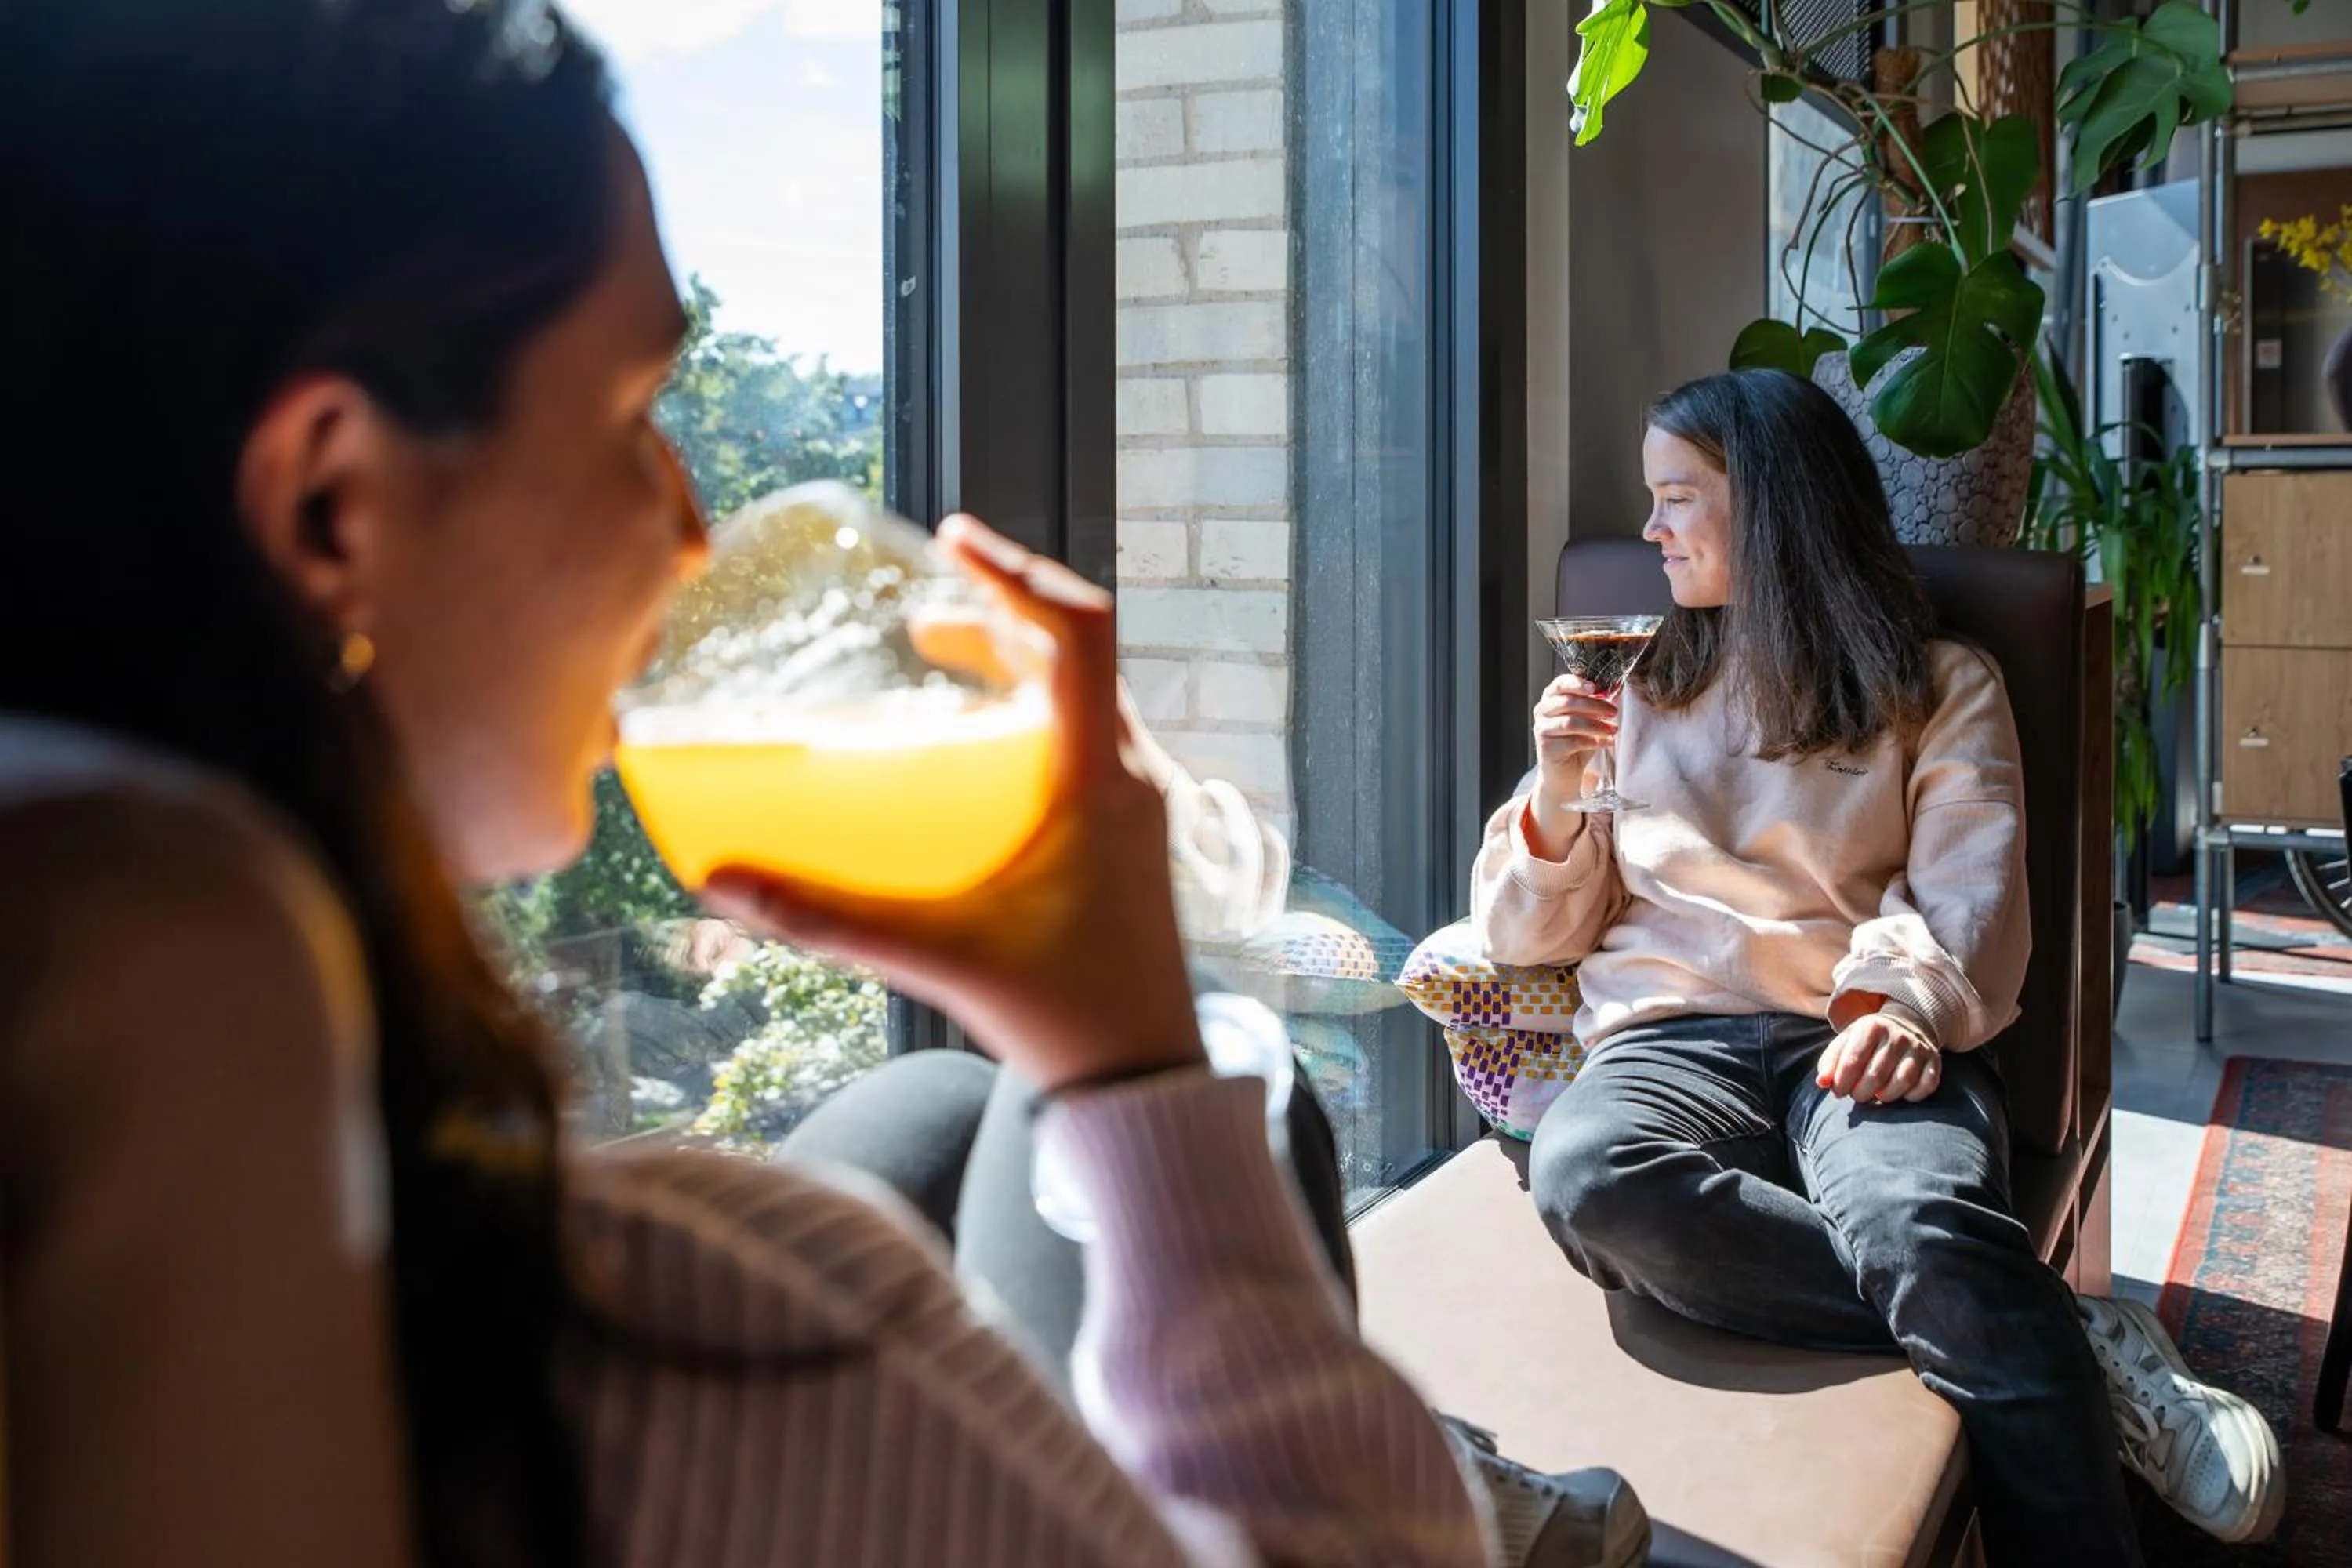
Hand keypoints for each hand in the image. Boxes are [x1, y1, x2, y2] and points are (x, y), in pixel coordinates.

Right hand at [702, 516, 1205, 1095]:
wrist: (1146, 1082)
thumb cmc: (1066, 1015)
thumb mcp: (939, 956)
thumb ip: (828, 919)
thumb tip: (721, 882)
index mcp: (1101, 781)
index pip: (1081, 633)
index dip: (1019, 574)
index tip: (956, 537)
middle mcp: (1132, 779)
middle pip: (1079, 655)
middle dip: (1002, 614)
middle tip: (926, 609)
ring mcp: (1140, 808)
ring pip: (1087, 699)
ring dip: (1022, 663)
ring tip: (943, 655)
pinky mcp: (1130, 839)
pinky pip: (1088, 743)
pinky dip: (1036, 715)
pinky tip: (977, 752)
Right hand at [1529, 673, 1616, 814]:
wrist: (1564, 772)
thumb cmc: (1576, 741)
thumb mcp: (1590, 719)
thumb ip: (1599, 702)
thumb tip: (1617, 687)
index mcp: (1551, 698)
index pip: (1561, 684)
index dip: (1578, 683)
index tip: (1596, 688)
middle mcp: (1542, 712)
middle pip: (1567, 702)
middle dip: (1594, 706)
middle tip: (1613, 711)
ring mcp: (1542, 730)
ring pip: (1571, 723)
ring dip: (1597, 725)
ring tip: (1613, 729)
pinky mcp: (1547, 749)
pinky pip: (1573, 742)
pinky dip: (1594, 741)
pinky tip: (1607, 742)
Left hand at [1815, 1013, 1941, 1103]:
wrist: (1904, 1025)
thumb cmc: (1868, 1040)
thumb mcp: (1846, 1042)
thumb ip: (1830, 1062)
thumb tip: (1822, 1083)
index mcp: (1871, 1027)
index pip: (1853, 1060)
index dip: (1842, 1082)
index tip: (1837, 1091)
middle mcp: (1897, 1035)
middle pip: (1876, 1075)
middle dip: (1861, 1093)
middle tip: (1856, 1096)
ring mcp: (1918, 1047)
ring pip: (1902, 1081)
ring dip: (1885, 1097)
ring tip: (1876, 1096)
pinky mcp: (1934, 1060)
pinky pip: (1926, 1085)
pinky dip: (1912, 1096)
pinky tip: (1900, 1094)